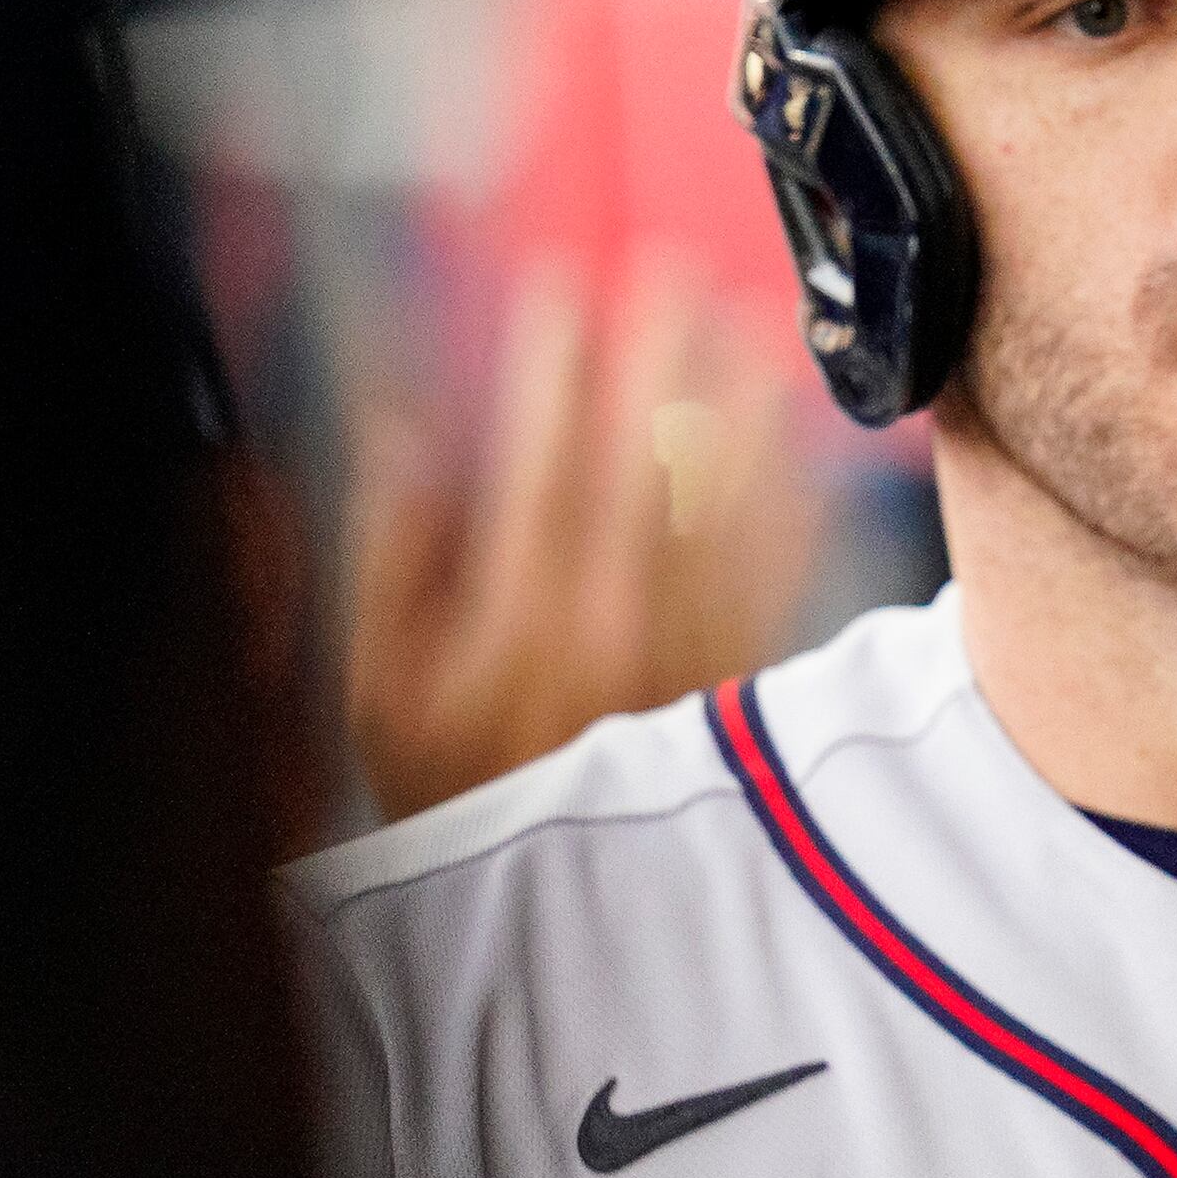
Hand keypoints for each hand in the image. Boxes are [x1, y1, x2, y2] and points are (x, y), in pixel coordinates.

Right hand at [346, 269, 828, 820]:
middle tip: (672, 273)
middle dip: (660, 359)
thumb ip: (386, 550)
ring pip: (729, 506)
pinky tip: (799, 434)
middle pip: (649, 463)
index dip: (550, 368)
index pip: (541, 462)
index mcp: (516, 618)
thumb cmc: (447, 777)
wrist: (556, 905)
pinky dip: (791, 496)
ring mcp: (689, 648)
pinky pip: (778, 570)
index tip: (558, 291)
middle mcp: (614, 624)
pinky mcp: (739, 673)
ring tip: (753, 322)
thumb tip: (394, 426)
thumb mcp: (377, 681)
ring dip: (741, 408)